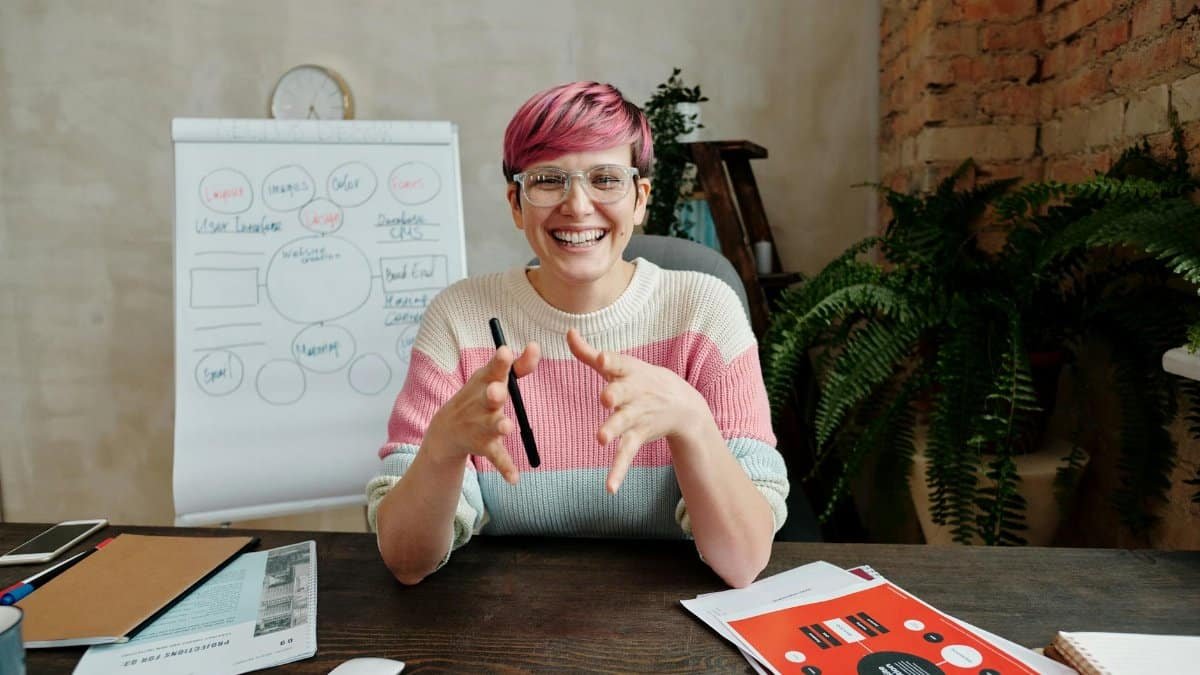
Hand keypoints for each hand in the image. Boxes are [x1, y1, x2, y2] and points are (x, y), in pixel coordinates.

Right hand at [426, 342, 539, 483]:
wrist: (447, 430)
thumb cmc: (478, 396)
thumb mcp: (492, 378)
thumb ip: (519, 366)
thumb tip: (536, 346)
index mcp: (484, 383)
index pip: (493, 370)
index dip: (500, 362)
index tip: (505, 352)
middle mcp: (481, 404)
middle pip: (489, 398)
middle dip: (493, 395)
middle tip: (496, 391)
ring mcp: (481, 426)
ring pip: (492, 426)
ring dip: (499, 426)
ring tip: (507, 427)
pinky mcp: (484, 447)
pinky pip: (497, 457)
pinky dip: (505, 468)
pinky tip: (515, 479)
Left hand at [567, 329, 706, 493]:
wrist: (683, 405)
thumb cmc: (641, 380)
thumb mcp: (620, 365)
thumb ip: (588, 353)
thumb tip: (568, 331)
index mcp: (628, 371)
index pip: (618, 363)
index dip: (610, 360)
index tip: (601, 358)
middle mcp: (634, 392)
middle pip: (623, 392)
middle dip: (615, 395)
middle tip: (605, 399)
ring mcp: (637, 416)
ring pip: (624, 423)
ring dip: (613, 429)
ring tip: (600, 438)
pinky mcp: (638, 436)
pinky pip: (626, 454)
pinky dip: (618, 471)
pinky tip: (609, 487)